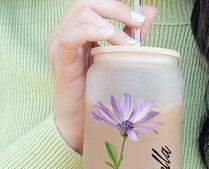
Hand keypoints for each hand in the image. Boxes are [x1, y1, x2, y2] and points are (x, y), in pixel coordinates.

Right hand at [46, 0, 156, 152]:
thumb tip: (149, 11)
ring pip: (81, 14)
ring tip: (128, 45)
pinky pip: (71, 36)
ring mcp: (58, 43)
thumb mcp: (114, 57)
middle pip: (87, 3)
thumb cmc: (94, 90)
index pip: (94, 5)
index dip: (117, 6)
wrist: (78, 118)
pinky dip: (92, 32)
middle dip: (116, 9)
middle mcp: (64, 32)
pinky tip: (109, 39)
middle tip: (138, 23)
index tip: (141, 19)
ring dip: (110, 25)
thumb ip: (129, 34)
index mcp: (76, 31)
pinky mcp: (59, 57)